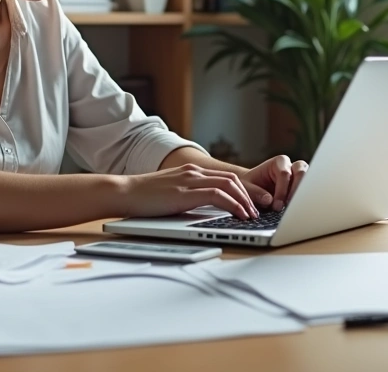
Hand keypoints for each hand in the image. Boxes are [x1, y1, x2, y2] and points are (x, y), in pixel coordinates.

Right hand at [121, 164, 258, 219]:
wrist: (124, 192)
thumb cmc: (143, 198)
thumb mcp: (171, 195)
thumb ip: (189, 197)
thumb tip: (205, 211)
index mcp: (191, 172)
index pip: (226, 177)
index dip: (245, 189)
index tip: (256, 202)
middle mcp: (194, 172)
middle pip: (233, 179)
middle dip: (252, 193)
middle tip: (264, 207)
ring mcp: (190, 179)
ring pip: (230, 184)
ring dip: (246, 200)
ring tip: (253, 214)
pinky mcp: (186, 191)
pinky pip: (218, 195)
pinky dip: (233, 204)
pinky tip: (240, 214)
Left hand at [241, 155, 308, 210]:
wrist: (254, 188)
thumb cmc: (250, 185)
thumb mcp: (247, 188)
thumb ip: (255, 193)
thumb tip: (269, 200)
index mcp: (279, 162)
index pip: (284, 174)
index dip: (281, 191)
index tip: (276, 206)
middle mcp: (292, 166)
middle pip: (301, 173)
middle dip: (295, 192)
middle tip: (287, 208)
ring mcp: (299, 176)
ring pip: (309, 181)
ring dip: (302, 196)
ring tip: (292, 209)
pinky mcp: (303, 187)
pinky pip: (309, 191)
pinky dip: (304, 200)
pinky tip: (297, 210)